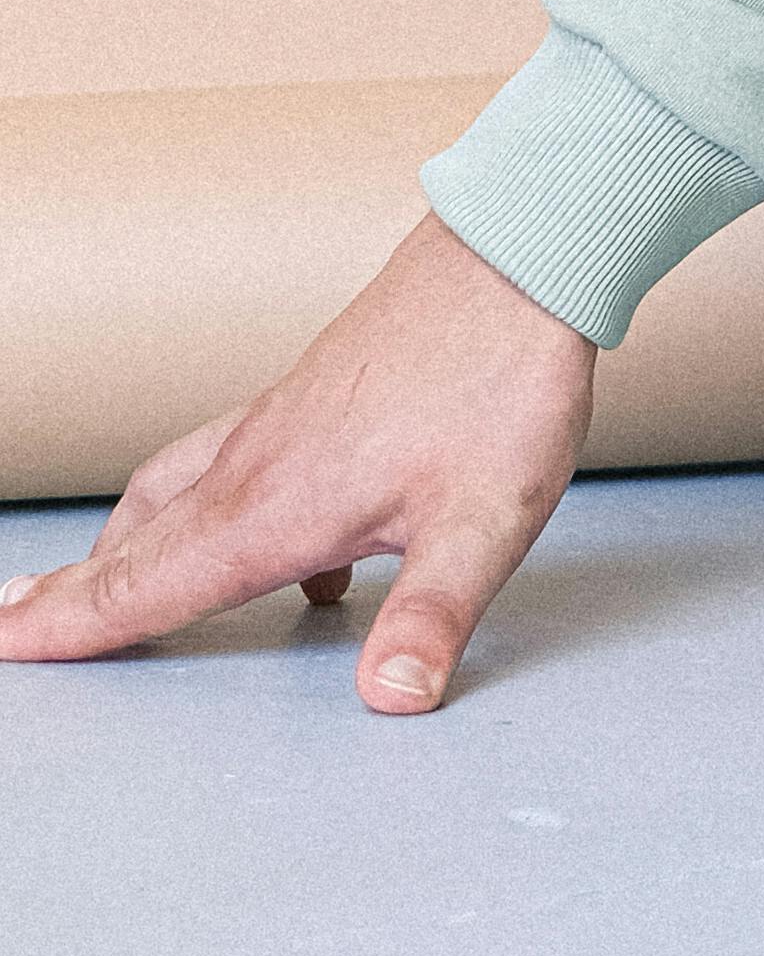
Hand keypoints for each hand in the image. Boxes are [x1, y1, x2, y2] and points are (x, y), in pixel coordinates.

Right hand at [0, 215, 593, 711]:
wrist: (520, 253)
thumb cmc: (502, 382)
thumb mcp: (488, 521)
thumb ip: (432, 616)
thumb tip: (390, 701)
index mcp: (277, 507)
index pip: (151, 585)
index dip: (73, 624)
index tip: (3, 643)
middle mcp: (258, 462)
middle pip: (139, 541)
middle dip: (73, 591)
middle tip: (10, 624)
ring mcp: (281, 421)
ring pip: (175, 491)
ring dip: (129, 544)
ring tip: (100, 585)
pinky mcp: (314, 396)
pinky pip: (227, 461)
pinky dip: (208, 507)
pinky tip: (284, 557)